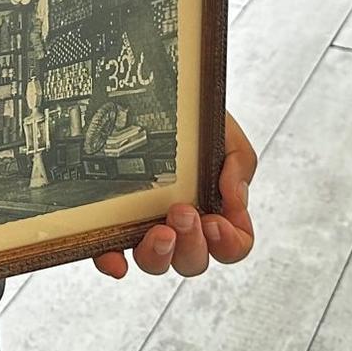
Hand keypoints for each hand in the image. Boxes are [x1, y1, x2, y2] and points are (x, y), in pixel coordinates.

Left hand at [93, 111, 255, 279]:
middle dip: (191, 243)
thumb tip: (235, 199)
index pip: (232, 245)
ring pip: (157, 262)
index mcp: (214, 208)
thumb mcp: (224, 132)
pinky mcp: (114, 222)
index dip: (228, 243)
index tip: (215, 222)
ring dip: (160, 255)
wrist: (156, 88)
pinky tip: (115, 261)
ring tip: (159, 230)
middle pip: (193, 260)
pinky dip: (113, 261)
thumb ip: (240, 163)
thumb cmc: (193, 117)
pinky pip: (111, 253)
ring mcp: (147, 224)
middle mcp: (182, 224)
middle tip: (183, 211)